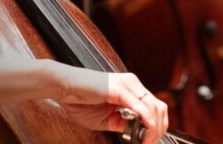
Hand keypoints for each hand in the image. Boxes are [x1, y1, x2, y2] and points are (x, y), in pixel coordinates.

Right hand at [47, 63, 167, 143]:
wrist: (63, 87)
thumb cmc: (79, 100)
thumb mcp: (106, 119)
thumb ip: (122, 124)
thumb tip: (138, 133)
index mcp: (131, 89)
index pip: (155, 107)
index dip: (158, 127)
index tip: (150, 141)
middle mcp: (132, 84)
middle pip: (159, 107)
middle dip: (159, 130)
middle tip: (149, 143)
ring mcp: (126, 84)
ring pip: (153, 107)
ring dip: (154, 128)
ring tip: (146, 140)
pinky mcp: (118, 87)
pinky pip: (138, 105)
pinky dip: (145, 120)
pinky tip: (145, 130)